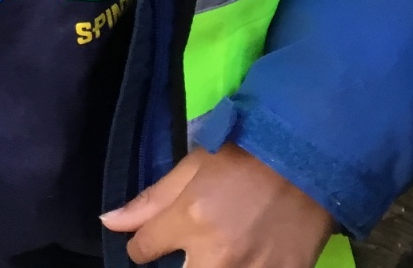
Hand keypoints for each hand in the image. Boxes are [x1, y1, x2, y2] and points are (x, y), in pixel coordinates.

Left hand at [101, 145, 334, 266]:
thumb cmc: (242, 157)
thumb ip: (150, 201)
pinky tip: (241, 257)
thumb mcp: (190, 168)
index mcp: (190, 220)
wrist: (304, 158)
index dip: (140, 247)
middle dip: (175, 267)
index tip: (149, 242)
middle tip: (186, 251)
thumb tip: (109, 222)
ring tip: (211, 253)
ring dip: (206, 267)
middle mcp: (216, 254)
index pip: (142, 251)